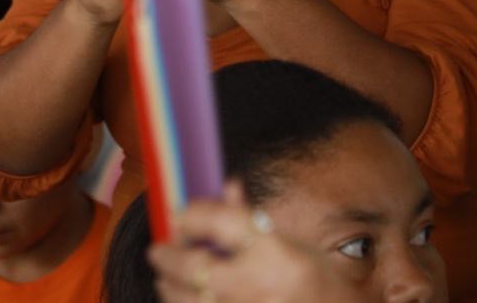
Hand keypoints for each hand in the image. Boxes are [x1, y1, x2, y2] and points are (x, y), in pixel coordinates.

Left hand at [148, 183, 352, 302]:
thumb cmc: (319, 286)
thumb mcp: (295, 245)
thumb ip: (254, 220)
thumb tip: (227, 186)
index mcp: (277, 254)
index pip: (222, 223)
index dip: (192, 214)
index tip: (179, 213)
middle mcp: (260, 286)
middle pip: (195, 266)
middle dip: (168, 255)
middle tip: (157, 250)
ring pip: (187, 300)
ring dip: (169, 286)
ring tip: (166, 277)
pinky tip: (183, 300)